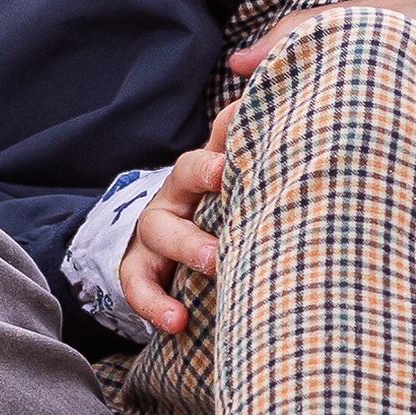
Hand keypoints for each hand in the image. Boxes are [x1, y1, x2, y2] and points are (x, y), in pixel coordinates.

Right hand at [116, 103, 237, 337]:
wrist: (165, 240)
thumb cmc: (217, 206)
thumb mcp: (234, 177)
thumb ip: (250, 144)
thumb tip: (276, 92)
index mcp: (206, 167)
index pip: (218, 140)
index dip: (228, 138)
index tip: (240, 150)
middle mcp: (178, 192)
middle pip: (185, 173)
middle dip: (206, 179)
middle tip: (236, 180)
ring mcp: (155, 231)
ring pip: (162, 231)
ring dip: (187, 245)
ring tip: (212, 262)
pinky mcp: (139, 268)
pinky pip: (139, 284)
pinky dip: (156, 304)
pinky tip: (176, 322)